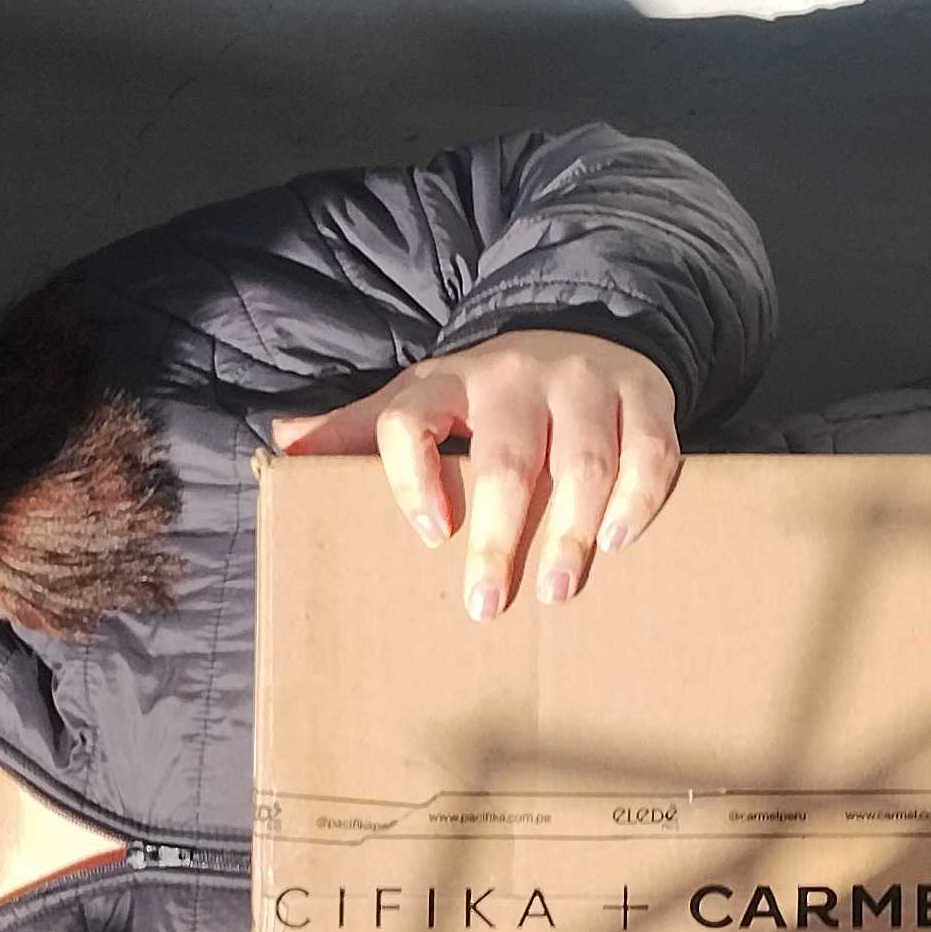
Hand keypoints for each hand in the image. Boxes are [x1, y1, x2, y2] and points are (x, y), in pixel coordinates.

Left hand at [268, 329, 679, 620]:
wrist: (583, 325)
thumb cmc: (489, 392)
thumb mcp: (421, 398)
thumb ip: (359, 430)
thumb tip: (281, 446)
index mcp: (447, 382)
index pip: (409, 420)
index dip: (411, 478)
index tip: (429, 536)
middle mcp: (515, 376)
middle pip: (506, 459)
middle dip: (497, 538)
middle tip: (488, 605)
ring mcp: (584, 381)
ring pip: (582, 460)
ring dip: (571, 530)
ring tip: (558, 590)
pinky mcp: (643, 393)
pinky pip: (649, 448)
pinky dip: (638, 496)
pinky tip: (618, 541)